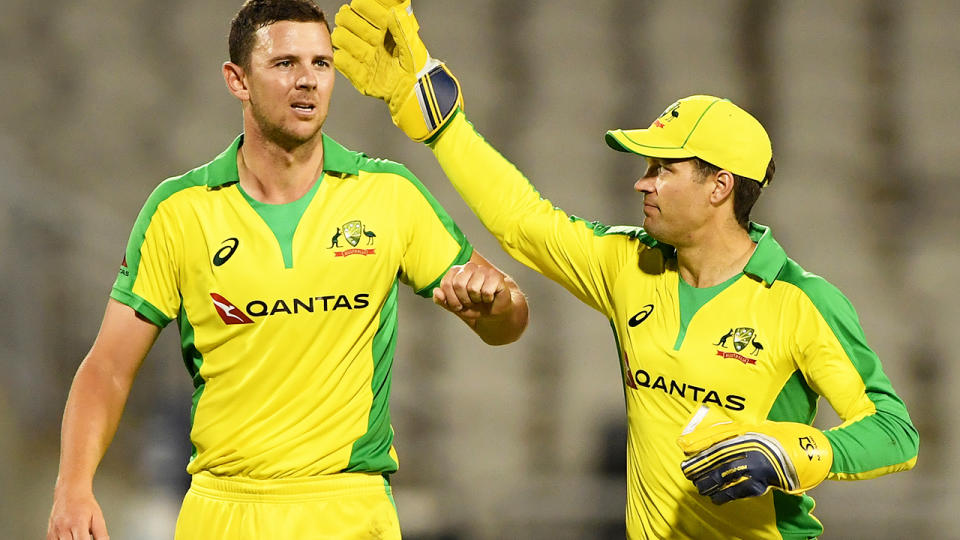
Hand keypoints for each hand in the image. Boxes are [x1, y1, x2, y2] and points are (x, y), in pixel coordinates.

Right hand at [48, 486, 109, 539]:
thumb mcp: (98, 517)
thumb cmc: (84, 504)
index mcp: (78, 523)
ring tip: (77, 535)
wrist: (70, 493)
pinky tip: (70, 537)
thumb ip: (101, 533)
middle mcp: (64, 527)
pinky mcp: (50, 533)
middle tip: (84, 537)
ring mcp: (55, 531)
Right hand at [331, 0, 461, 141]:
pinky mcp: (361, 75)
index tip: (360, 3)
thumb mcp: (414, 47)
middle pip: (355, 25)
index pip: (373, 14)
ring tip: (341, 34)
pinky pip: (346, 65)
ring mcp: (367, 58)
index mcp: (388, 32)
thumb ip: (404, 28)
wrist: (414, 96)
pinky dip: (342, 59)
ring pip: (346, 42)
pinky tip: (340, 54)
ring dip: (343, 36)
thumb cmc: (418, 70)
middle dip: (350, 19)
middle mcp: (375, 43)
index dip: (367, 7)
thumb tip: (395, 10)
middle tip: (347, 15)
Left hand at [433, 260, 512, 320]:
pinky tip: (489, 297)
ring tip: (480, 299)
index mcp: (457, 271)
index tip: (458, 304)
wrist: (492, 312)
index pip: (446, 283)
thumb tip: (436, 292)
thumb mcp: (454, 306)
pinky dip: (487, 299)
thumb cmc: (473, 306)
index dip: (451, 299)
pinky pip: (486, 291)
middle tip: (470, 302)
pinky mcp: (495, 276)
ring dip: (476, 300)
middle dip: (464, 300)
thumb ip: (442, 300)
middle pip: (458, 284)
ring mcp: (483, 270)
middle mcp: (469, 267)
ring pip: (473, 288)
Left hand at [676, 406, 831, 504]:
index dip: (697, 459)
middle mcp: (744, 453)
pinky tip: (715, 498)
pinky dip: (724, 496)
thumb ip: (720, 433)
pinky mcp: (760, 483)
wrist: (795, 449)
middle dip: (700, 474)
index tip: (686, 465)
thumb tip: (695, 440)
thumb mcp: (743, 428)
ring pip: (723, 479)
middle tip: (690, 478)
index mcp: (740, 438)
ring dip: (709, 485)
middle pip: (715, 465)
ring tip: (700, 488)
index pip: (712, 450)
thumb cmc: (767, 436)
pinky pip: (737, 491)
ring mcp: (752, 469)